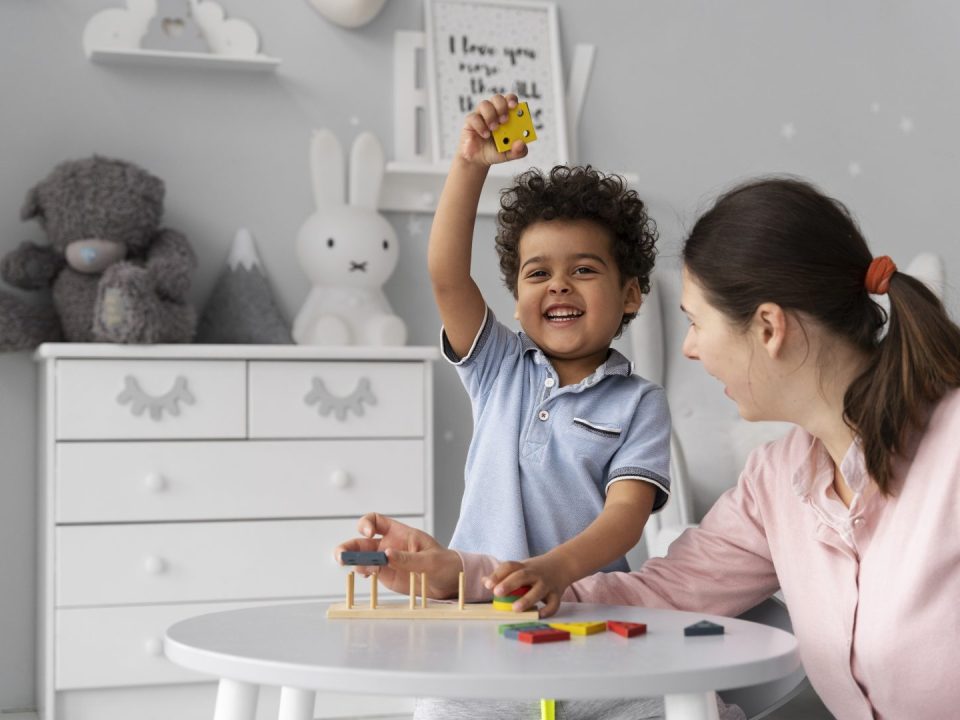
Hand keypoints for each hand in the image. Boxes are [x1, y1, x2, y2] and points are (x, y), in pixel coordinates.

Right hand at [333, 513, 463, 598]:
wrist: (449, 582)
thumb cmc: (444, 563)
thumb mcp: (430, 560)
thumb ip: (409, 559)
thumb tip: (387, 555)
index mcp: (399, 533)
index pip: (375, 521)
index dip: (366, 524)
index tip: (367, 533)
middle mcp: (388, 545)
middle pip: (361, 542)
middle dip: (348, 546)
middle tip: (342, 556)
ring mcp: (385, 561)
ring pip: (361, 558)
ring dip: (352, 561)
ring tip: (353, 567)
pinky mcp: (386, 576)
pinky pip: (368, 572)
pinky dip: (361, 572)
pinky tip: (363, 575)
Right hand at [458, 93, 528, 166]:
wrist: (478, 160)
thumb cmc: (495, 152)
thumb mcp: (510, 154)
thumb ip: (519, 151)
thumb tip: (521, 143)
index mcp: (506, 115)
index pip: (510, 99)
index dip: (512, 100)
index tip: (514, 106)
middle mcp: (494, 111)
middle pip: (497, 98)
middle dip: (502, 106)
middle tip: (504, 120)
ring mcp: (481, 115)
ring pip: (484, 104)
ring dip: (490, 115)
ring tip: (494, 129)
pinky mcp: (470, 121)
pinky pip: (474, 117)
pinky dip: (480, 126)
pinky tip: (485, 135)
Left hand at [483, 553, 572, 618]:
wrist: (563, 563)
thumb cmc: (535, 569)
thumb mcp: (520, 568)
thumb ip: (503, 575)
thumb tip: (484, 581)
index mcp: (523, 567)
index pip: (509, 566)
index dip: (498, 574)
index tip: (488, 585)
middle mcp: (535, 574)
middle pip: (522, 576)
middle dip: (509, 584)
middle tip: (497, 592)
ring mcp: (547, 583)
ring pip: (538, 590)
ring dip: (527, 599)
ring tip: (515, 608)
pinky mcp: (557, 594)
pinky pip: (554, 603)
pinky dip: (547, 610)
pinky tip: (538, 615)